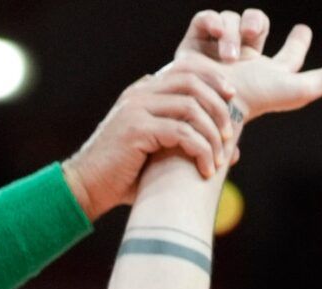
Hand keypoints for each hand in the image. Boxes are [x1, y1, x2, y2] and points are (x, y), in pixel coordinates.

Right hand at [62, 63, 239, 217]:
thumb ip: (193, 146)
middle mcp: (140, 93)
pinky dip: (201, 150)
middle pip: (192, 81)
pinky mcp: (136, 129)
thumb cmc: (127, 175)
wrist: (88, 186)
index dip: (213, 79)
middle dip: (218, 106)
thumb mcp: (164, 154)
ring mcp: (136, 108)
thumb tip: (233, 152)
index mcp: (145, 91)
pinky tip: (206, 169)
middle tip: (229, 134)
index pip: (185, 68)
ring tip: (220, 158)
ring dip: (212, 133)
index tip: (233, 100)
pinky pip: (181, 132)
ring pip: (190, 106)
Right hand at [174, 10, 321, 134]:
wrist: (209, 102)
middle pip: (258, 24)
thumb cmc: (254, 100)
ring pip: (233, 20)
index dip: (298, 41)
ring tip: (230, 56)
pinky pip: (206, 19)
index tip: (304, 30)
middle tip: (254, 34)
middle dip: (257, 22)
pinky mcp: (196, 45)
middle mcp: (247, 59)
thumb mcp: (293, 90)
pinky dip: (212, 23)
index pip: (290, 53)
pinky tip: (216, 34)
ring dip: (233, 34)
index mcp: (270, 71)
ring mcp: (220, 50)